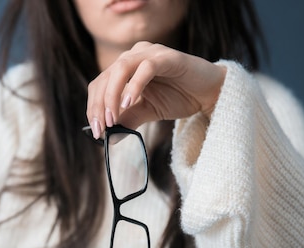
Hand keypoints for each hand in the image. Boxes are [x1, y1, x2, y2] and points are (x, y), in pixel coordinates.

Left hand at [86, 41, 226, 136]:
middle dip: (99, 105)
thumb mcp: (147, 111)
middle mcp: (135, 55)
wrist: (210, 92)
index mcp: (126, 67)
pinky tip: (129, 104)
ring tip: (113, 119)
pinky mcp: (167, 57)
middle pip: (105, 77)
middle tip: (102, 129)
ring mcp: (150, 53)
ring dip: (112, 96)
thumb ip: (128, 119)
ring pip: (120, 69)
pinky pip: (145, 69)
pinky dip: (133, 87)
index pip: (100, 84)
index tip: (96, 131)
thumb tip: (108, 137)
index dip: (93, 107)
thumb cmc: (179, 97)